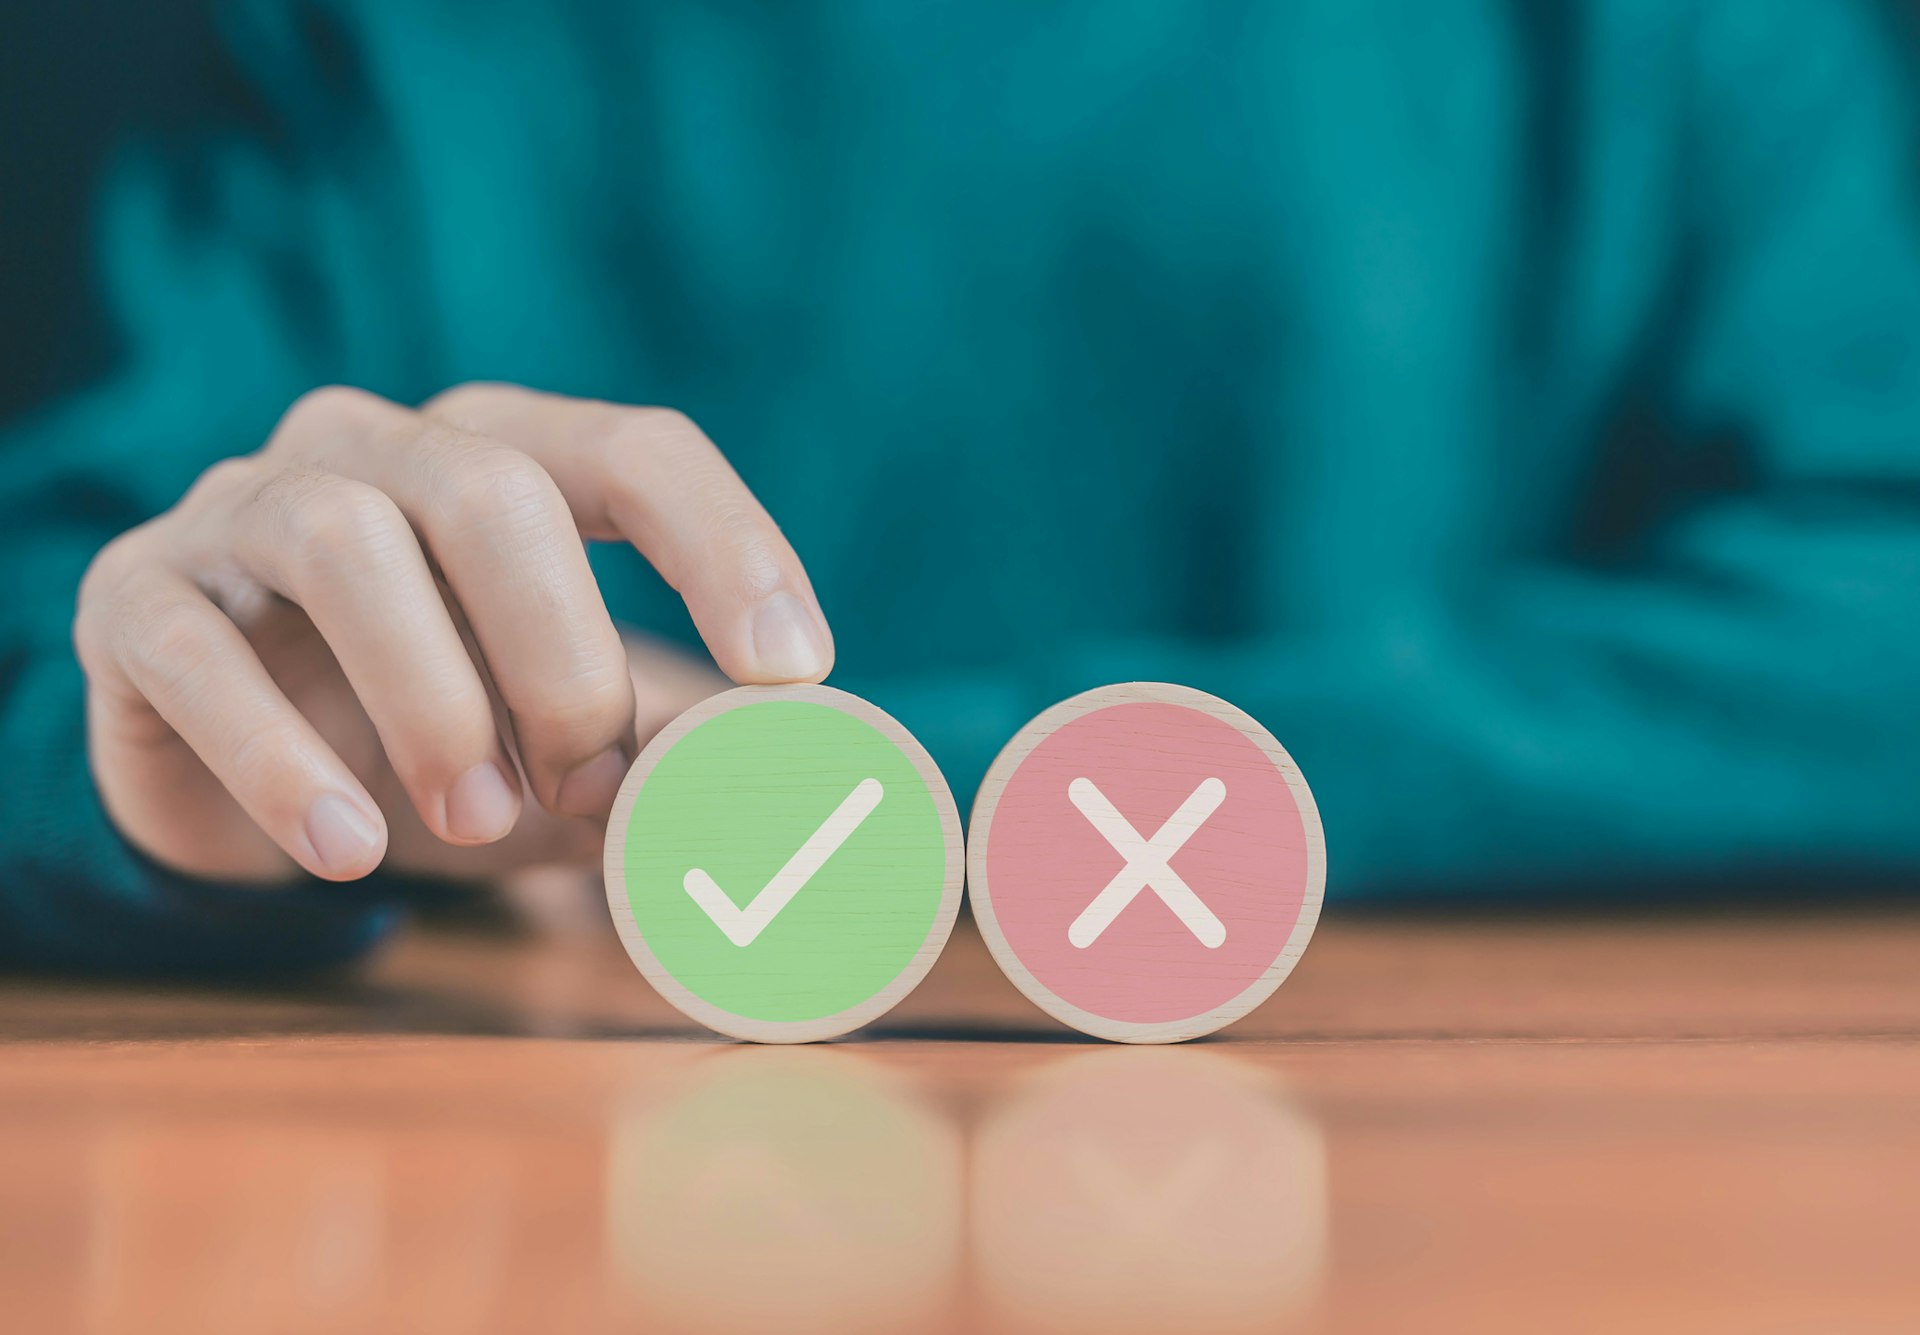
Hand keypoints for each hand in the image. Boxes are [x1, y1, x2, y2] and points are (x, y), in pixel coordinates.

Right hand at [74, 383, 830, 884]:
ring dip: (434, 700)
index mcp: (505, 453)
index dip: (725, 548)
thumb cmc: (445, 738)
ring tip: (476, 825)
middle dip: (563, 656)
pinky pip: (195, 652)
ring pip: (344, 541)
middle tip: (593, 793)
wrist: (250, 782)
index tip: (794, 674)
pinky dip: (281, 760)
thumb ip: (669, 749)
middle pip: (490, 491)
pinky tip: (349, 848)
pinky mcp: (136, 598)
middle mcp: (374, 448)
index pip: (637, 451)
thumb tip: (795, 787)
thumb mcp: (567, 740)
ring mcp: (242, 507)